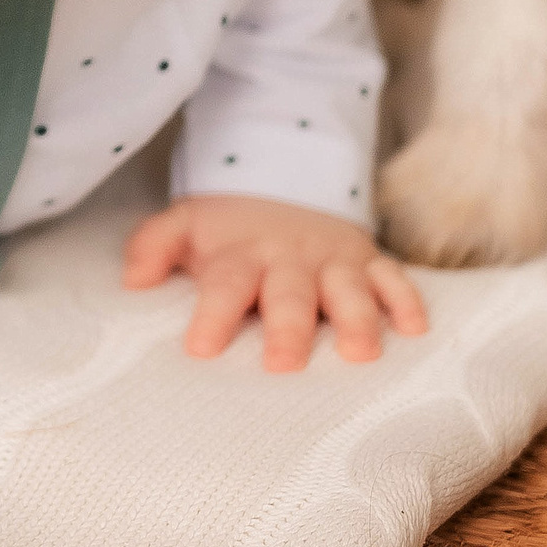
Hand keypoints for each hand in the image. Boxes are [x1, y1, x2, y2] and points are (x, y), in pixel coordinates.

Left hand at [122, 194, 427, 370]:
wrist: (285, 182)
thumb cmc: (228, 230)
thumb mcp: (184, 225)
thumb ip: (153, 247)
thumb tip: (131, 280)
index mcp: (240, 256)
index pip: (223, 285)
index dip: (212, 316)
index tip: (200, 349)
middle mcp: (289, 260)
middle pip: (289, 294)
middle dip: (288, 328)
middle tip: (283, 364)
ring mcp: (333, 261)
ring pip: (348, 289)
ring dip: (356, 319)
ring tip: (360, 354)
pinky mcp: (369, 262)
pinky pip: (395, 278)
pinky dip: (406, 301)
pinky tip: (415, 329)